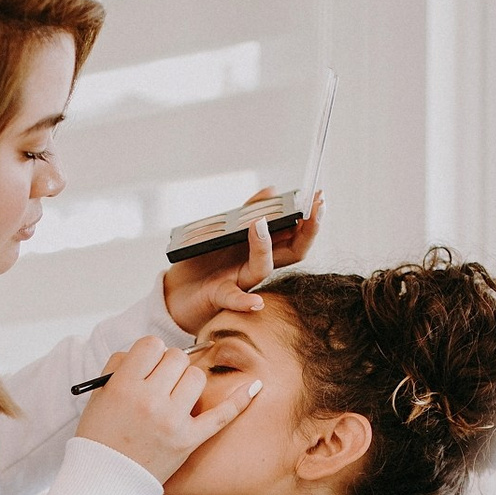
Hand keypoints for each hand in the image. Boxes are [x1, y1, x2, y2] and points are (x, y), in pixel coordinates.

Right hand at [76, 335, 260, 482]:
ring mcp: (172, 421)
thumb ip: (120, 366)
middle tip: (160, 382)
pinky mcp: (189, 441)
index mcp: (123, 386)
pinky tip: (256, 386)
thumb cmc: (100, 436)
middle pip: (176, 358)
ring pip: (196, 377)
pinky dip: (240, 400)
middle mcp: (150, 401)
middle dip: (169, 365)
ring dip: (187, 382)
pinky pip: (222, 415)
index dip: (150, 352)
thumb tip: (149, 351)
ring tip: (174, 399)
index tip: (147, 366)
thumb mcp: (99, 396)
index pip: (151, 345)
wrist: (105, 482)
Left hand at [162, 188, 324, 334]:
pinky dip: (245, 301)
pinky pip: (234, 299)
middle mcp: (256, 266)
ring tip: (260, 224)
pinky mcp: (219, 296)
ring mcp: (240, 281)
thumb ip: (247, 212)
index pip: (294, 234)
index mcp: (261, 248)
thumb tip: (272, 191)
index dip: (310, 217)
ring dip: (264, 246)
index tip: (320, 196)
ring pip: (263, 267)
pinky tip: (256, 303)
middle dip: (308, 230)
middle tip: (316, 207)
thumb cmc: (202, 262)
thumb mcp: (224, 231)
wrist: (176, 291)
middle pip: (293, 251)